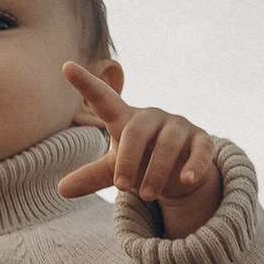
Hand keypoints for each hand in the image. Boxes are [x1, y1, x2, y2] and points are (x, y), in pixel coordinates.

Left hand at [56, 61, 223, 240]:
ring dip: (156, 171)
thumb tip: (61, 189)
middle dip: (128, 160)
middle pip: (136, 131)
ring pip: (168, 144)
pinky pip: (200, 150)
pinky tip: (186, 179)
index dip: (86, 84)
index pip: (103, 99)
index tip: (66, 67)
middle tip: (121, 187)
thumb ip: (92, 175)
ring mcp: (178, 126)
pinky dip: (194, 165)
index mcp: (126, 119)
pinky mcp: (202, 140)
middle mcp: (152, 117)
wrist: (178, 173)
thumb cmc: (140, 163)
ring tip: (147, 195)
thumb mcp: (115, 168)